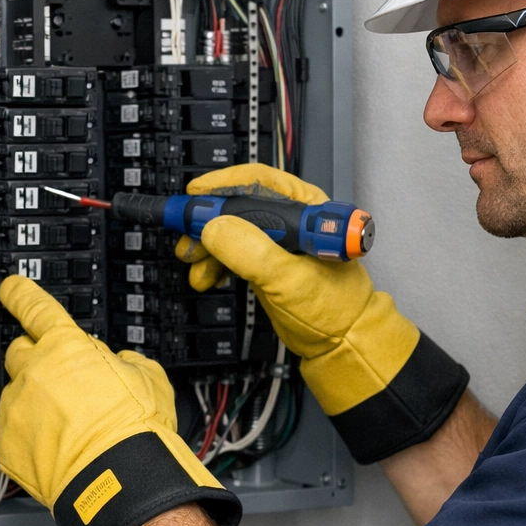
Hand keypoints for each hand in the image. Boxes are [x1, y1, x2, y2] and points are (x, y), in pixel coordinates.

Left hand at [0, 276, 240, 525]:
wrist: (117, 479)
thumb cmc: (134, 431)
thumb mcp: (151, 380)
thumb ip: (131, 362)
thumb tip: (125, 362)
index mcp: (67, 347)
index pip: (35, 307)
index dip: (21, 294)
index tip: (11, 288)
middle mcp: (35, 371)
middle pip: (18, 350)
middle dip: (34, 359)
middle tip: (57, 380)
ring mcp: (18, 406)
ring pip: (16, 393)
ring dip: (33, 401)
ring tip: (63, 426)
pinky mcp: (7, 442)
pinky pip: (11, 430)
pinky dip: (27, 435)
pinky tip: (53, 447)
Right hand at [175, 164, 418, 415]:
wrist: (340, 343)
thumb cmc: (335, 309)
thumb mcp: (289, 279)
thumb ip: (252, 252)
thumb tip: (214, 228)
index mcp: (306, 209)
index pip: (258, 182)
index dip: (222, 186)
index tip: (195, 197)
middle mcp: (291, 218)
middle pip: (237, 205)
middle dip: (207, 221)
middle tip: (185, 235)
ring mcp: (277, 241)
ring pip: (229, 230)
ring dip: (205, 245)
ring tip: (192, 261)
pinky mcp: (266, 262)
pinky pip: (231, 253)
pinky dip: (213, 263)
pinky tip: (205, 275)